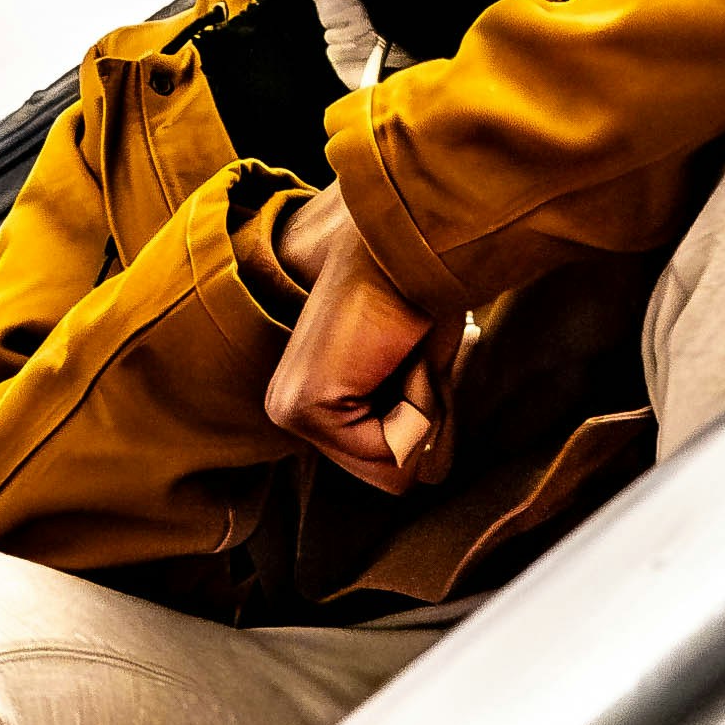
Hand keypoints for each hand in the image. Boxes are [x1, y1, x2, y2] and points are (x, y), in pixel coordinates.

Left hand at [266, 194, 449, 490]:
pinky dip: (414, 408)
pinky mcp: (304, 408)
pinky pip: (388, 455)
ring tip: (399, 355)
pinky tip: (394, 355)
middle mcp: (291, 410)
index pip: (388, 465)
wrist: (407, 246)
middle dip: (419, 425)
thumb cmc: (419, 298)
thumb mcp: (422, 379)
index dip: (422, 421)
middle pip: (388, 478)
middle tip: (406, 358)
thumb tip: (432, 478)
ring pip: (391, 472)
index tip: (410, 360)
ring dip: (419, 416)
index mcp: (313, 402)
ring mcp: (291, 411)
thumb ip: (419, 431)